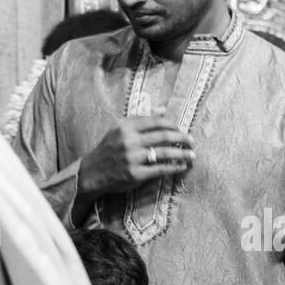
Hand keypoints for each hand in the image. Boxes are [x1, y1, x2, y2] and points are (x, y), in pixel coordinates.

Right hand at [77, 108, 195, 195]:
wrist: (92, 172)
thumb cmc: (109, 149)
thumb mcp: (120, 129)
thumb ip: (141, 119)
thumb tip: (163, 110)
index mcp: (126, 127)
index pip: (156, 122)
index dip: (172, 125)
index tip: (181, 129)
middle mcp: (129, 141)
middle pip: (164, 136)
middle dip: (182, 138)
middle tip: (192, 141)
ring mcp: (132, 158)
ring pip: (165, 153)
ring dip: (182, 153)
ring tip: (192, 155)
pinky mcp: (135, 174)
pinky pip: (160, 169)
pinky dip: (174, 168)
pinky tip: (182, 166)